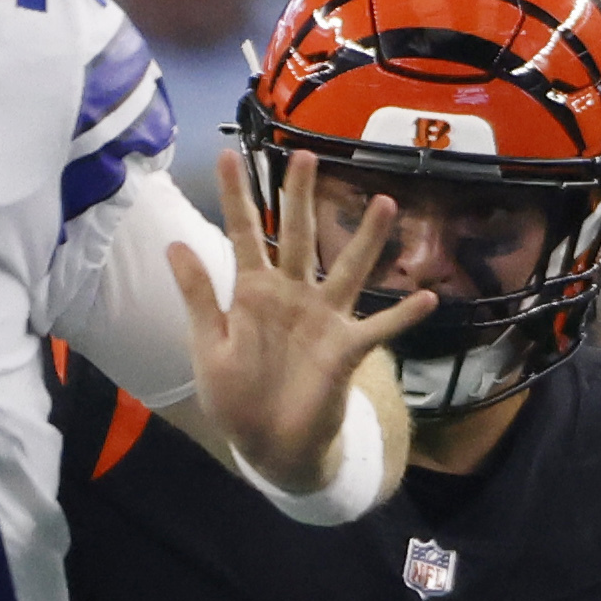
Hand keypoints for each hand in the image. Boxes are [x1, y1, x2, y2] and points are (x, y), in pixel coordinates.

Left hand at [172, 145, 431, 495]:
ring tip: (385, 202)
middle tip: (306, 155)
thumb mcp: (208, 348)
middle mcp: (291, 296)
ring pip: (347, 269)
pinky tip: (427, 298)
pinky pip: (379, 328)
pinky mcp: (346, 350)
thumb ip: (199, 297)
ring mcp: (323, 320)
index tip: (228, 154)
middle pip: (297, 236)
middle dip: (300, 196)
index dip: (236, 196)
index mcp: (253, 293)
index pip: (242, 234)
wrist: (269, 446)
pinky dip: (402, 315)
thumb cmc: (236, 397)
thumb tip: (173, 244)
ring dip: (367, 239)